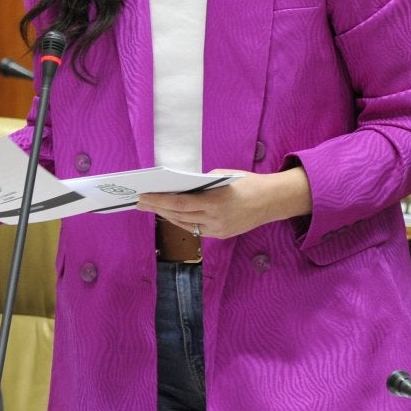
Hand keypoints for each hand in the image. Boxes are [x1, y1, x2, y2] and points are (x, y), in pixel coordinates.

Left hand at [137, 168, 311, 238]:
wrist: (271, 201)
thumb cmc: (246, 183)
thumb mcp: (222, 176)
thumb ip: (200, 183)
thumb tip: (179, 187)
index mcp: (215, 202)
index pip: (179, 203)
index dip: (159, 201)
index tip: (143, 196)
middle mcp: (215, 219)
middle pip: (178, 215)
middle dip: (157, 208)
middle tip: (140, 202)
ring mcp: (218, 230)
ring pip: (185, 224)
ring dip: (167, 216)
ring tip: (152, 208)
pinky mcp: (221, 235)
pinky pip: (196, 229)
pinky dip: (182, 221)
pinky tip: (171, 214)